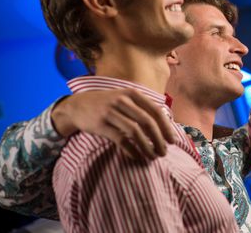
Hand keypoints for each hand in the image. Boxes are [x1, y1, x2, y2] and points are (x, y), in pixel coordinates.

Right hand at [51, 89, 176, 159]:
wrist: (77, 105)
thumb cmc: (108, 104)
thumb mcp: (125, 98)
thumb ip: (143, 108)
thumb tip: (166, 125)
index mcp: (133, 93)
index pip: (155, 111)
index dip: (166, 127)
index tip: (173, 140)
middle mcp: (122, 100)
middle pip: (147, 122)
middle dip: (159, 139)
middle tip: (164, 152)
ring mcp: (110, 112)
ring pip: (135, 132)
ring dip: (146, 147)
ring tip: (152, 157)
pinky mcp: (100, 125)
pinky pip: (120, 139)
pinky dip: (131, 150)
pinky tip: (137, 156)